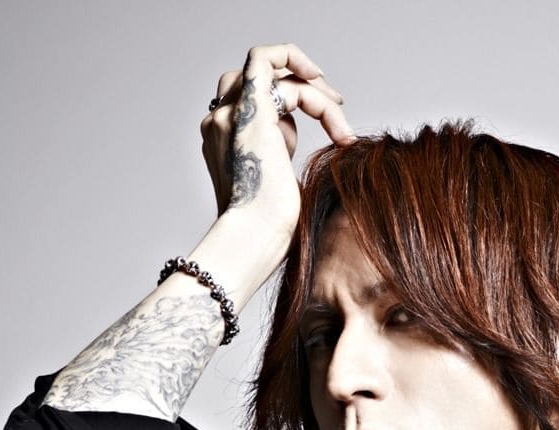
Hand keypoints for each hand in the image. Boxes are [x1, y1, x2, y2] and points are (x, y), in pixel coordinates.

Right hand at [201, 42, 354, 243]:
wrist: (257, 241)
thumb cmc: (271, 232)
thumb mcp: (280, 187)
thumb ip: (282, 158)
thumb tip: (305, 141)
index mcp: (225, 144)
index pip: (254, 102)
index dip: (294, 104)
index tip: (328, 123)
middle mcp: (219, 124)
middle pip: (256, 79)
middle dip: (300, 86)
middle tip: (338, 107)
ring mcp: (229, 115)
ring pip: (269, 73)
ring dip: (311, 90)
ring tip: (339, 119)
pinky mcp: (249, 110)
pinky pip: (267, 58)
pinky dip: (300, 64)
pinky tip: (327, 94)